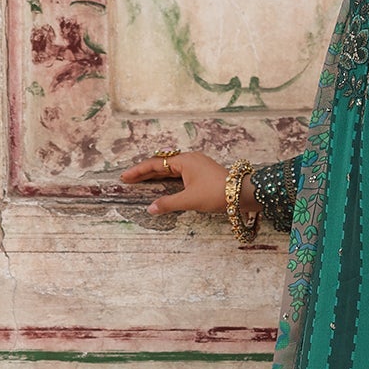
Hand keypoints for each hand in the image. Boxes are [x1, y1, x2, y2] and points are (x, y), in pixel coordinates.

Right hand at [120, 150, 252, 216]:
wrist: (243, 193)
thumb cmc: (216, 193)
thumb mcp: (189, 200)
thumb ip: (168, 204)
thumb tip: (151, 208)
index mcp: (184, 161)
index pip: (155, 164)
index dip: (138, 171)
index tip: (125, 177)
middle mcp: (190, 160)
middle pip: (162, 165)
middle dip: (145, 173)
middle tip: (129, 180)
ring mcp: (197, 165)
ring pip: (171, 170)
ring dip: (156, 176)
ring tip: (142, 182)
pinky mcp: (203, 173)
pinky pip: (180, 174)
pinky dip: (168, 180)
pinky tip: (163, 185)